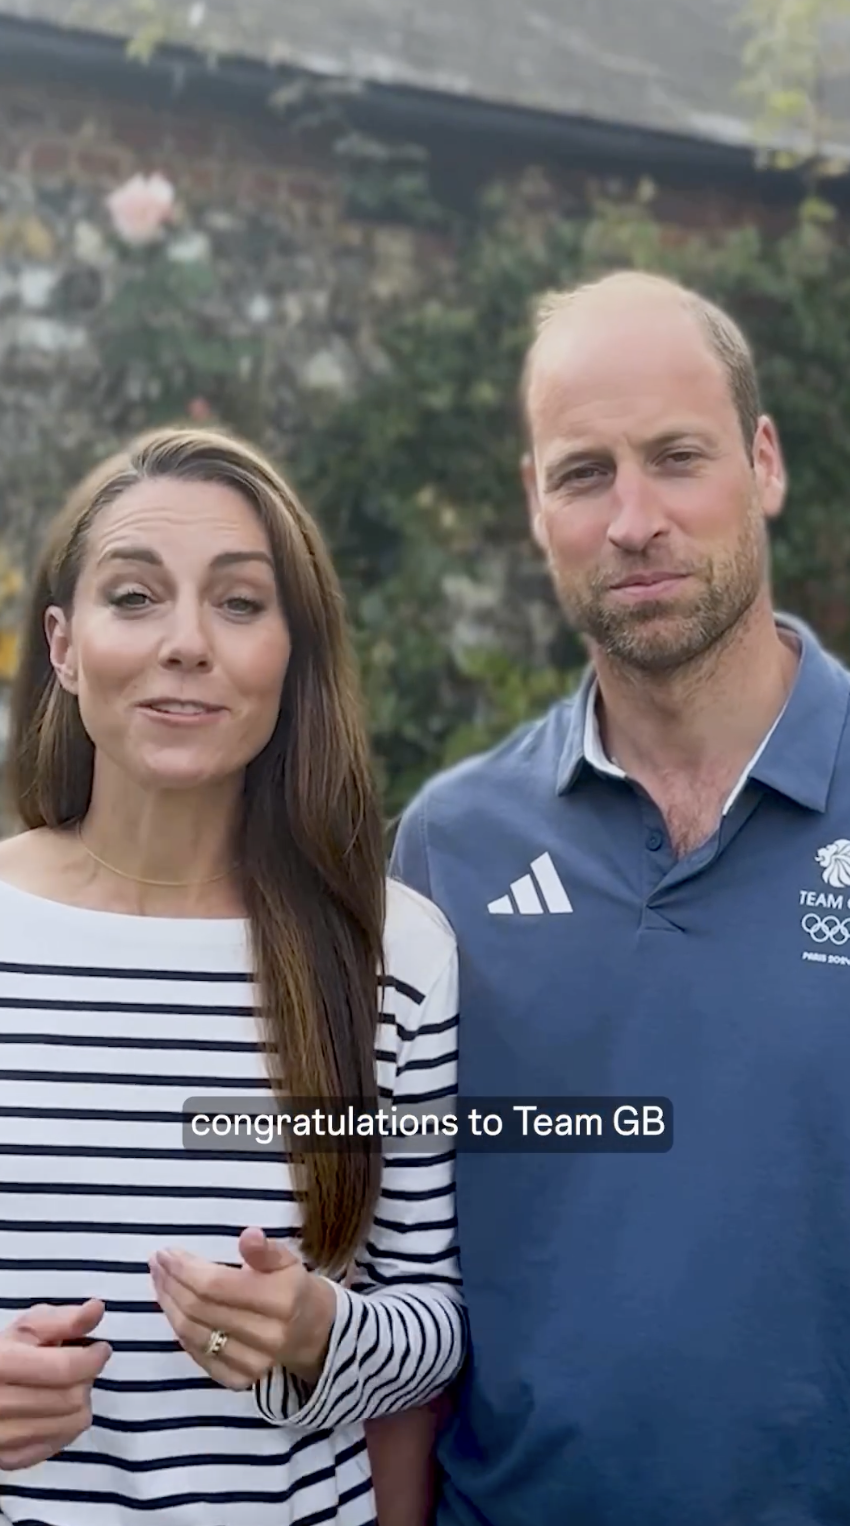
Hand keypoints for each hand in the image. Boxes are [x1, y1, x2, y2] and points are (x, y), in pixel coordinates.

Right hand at [0, 1299, 110, 1470]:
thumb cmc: (3, 1356)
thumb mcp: (27, 1328)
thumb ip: (64, 1319)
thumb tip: (97, 1309)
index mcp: (2, 1364)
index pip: (64, 1369)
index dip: (93, 1357)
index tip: (101, 1349)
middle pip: (72, 1398)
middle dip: (86, 1379)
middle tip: (81, 1367)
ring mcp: (3, 1438)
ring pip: (72, 1423)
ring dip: (81, 1402)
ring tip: (68, 1387)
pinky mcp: (9, 1459)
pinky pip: (59, 1445)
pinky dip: (67, 1425)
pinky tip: (57, 1409)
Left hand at [149, 1228, 336, 1391]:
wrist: (312, 1333)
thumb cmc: (293, 1288)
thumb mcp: (287, 1261)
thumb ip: (265, 1250)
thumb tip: (248, 1235)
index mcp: (281, 1300)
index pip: (215, 1285)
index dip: (184, 1269)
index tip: (166, 1252)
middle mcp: (267, 1336)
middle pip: (199, 1309)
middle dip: (171, 1283)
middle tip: (157, 1263)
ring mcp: (253, 1364)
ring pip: (193, 1333)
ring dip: (168, 1306)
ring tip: (160, 1282)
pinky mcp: (240, 1381)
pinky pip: (198, 1356)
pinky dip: (180, 1332)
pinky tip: (173, 1311)